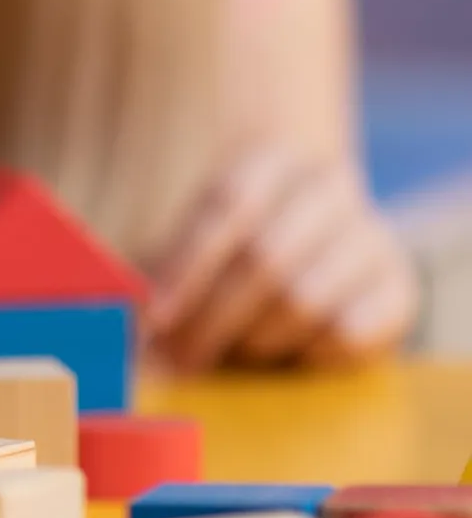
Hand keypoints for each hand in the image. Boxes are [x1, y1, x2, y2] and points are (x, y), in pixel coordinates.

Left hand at [149, 149, 418, 369]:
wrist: (312, 248)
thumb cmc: (225, 250)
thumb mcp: (188, 242)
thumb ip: (156, 269)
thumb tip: (118, 322)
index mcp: (269, 158)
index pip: (226, 204)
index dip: (184, 264)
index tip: (153, 317)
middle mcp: (327, 187)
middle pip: (265, 258)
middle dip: (211, 318)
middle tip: (178, 359)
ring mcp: (369, 235)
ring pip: (304, 298)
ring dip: (256, 338)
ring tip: (234, 349)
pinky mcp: (398, 287)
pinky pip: (351, 332)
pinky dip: (310, 353)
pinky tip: (291, 351)